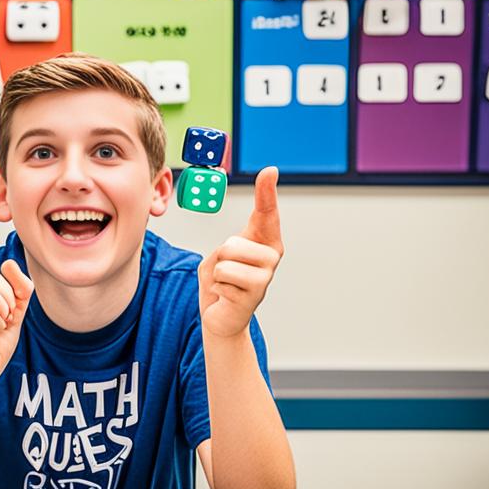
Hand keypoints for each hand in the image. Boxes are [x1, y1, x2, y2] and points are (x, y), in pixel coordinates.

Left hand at [198, 167, 282, 338]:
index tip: (270, 170)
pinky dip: (216, 288)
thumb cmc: (222, 282)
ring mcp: (266, 276)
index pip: (266, 211)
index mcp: (264, 241)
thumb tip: (232, 247)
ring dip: (217, 274)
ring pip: (226, 260)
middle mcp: (271, 256)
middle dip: (219, 258)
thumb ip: (229, 245)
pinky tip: (227, 297)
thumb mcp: (222, 255)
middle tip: (225, 273)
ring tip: (226, 285)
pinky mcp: (255, 294)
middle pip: (231, 243)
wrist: (221, 318)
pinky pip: (222, 279)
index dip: (266, 190)